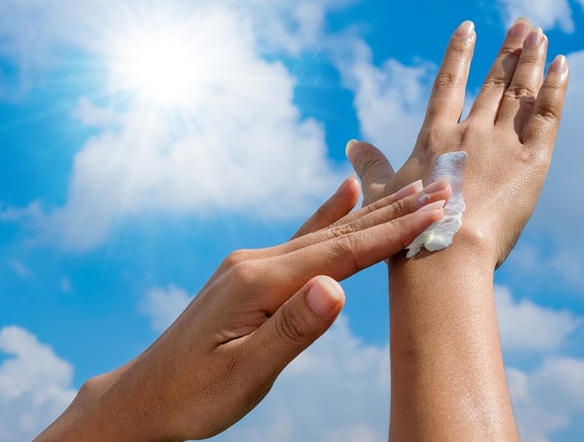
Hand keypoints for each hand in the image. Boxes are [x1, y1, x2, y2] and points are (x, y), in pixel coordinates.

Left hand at [35, 177, 449, 441]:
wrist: (144, 397)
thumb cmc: (192, 394)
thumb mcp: (244, 372)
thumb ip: (291, 329)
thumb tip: (336, 288)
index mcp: (258, 282)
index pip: (340, 254)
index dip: (389, 234)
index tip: (433, 211)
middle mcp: (255, 262)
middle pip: (337, 233)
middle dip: (391, 211)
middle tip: (439, 186)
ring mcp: (250, 265)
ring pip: (323, 234)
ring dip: (370, 213)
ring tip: (407, 188)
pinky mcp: (249, 275)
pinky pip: (302, 241)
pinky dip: (330, 217)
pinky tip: (345, 196)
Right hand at [346, 19, 568, 265]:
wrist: (448, 253)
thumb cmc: (409, 232)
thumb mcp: (382, 195)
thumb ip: (370, 166)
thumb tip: (351, 145)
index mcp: (435, 138)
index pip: (448, 84)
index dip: (459, 54)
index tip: (468, 28)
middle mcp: (470, 132)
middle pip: (493, 82)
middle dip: (508, 50)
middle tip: (522, 24)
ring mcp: (502, 143)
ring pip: (519, 91)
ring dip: (530, 60)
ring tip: (539, 34)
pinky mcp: (532, 162)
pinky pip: (547, 115)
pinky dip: (554, 88)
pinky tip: (560, 65)